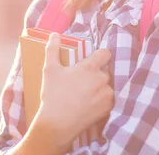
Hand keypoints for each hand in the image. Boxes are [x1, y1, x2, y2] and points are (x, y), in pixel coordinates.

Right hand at [35, 33, 113, 149]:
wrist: (57, 123)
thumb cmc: (52, 94)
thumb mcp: (49, 69)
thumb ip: (52, 49)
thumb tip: (54, 34)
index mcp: (89, 67)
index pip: (105, 53)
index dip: (100, 55)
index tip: (93, 60)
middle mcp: (102, 79)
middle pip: (105, 71)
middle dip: (96, 74)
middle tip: (82, 82)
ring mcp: (106, 94)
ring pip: (107, 86)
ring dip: (100, 88)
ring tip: (85, 95)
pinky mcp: (108, 108)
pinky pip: (108, 100)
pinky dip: (101, 101)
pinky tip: (89, 104)